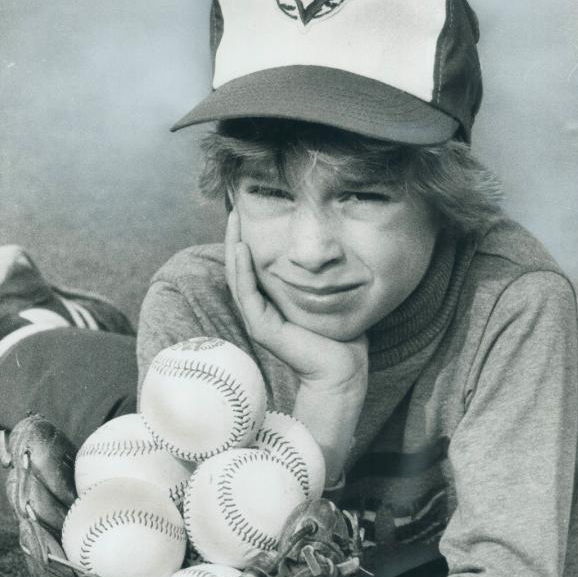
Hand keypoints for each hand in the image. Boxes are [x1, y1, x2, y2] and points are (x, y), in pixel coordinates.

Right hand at [225, 210, 367, 394]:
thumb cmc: (342, 335)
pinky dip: (242, 270)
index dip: (248, 239)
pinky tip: (241, 247)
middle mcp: (261, 311)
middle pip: (240, 268)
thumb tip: (331, 246)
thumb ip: (322, 275)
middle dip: (236, 236)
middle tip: (235, 207)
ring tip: (234, 219)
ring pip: (238, 278)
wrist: (343, 369)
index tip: (250, 210)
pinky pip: (247, 295)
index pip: (253, 267)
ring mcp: (259, 320)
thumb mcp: (329, 294)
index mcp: (273, 304)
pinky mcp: (263, 329)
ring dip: (233, 246)